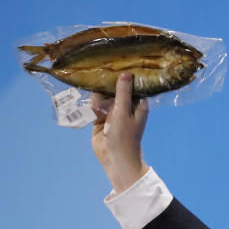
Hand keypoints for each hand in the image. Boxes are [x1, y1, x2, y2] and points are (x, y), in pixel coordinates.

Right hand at [91, 73, 149, 193]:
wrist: (115, 160)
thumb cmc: (124, 137)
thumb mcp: (123, 112)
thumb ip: (123, 93)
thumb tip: (126, 73)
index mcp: (137, 103)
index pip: (131, 84)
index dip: (122, 76)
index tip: (112, 68)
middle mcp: (125, 106)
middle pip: (113, 89)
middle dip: (105, 88)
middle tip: (101, 90)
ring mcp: (113, 112)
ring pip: (102, 97)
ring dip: (97, 100)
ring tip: (96, 108)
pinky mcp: (101, 119)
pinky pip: (94, 107)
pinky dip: (92, 107)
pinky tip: (91, 110)